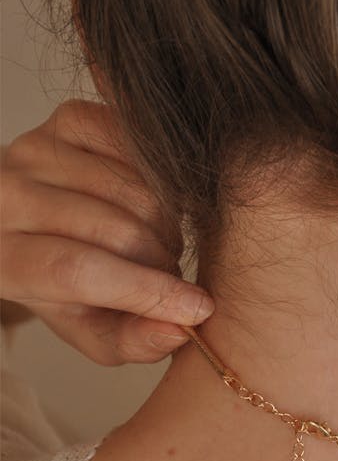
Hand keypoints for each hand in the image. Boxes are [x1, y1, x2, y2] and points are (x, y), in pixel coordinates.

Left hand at [1, 100, 214, 363]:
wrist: (39, 230)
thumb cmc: (67, 289)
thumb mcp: (95, 331)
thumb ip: (134, 341)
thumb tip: (179, 329)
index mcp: (3, 259)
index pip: (75, 270)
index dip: (143, 290)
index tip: (196, 307)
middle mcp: (8, 196)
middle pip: (113, 228)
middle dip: (162, 259)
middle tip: (168, 275)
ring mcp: (38, 149)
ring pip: (134, 189)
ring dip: (167, 225)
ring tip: (158, 244)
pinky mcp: (70, 120)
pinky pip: (140, 149)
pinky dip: (164, 182)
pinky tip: (155, 205)